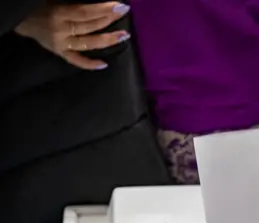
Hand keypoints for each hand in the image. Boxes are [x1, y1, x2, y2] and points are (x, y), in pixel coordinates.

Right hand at [14, 2, 130, 69]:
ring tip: (123, 36)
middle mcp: (61, 30)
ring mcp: (60, 44)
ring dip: (108, 40)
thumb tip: (100, 6)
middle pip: (90, 26)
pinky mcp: (59, 53)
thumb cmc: (39, 5)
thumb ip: (75, 5)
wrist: (19, 18)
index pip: (86, 12)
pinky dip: (89, 64)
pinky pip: (76, 61)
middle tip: (124, 14)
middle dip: (109, 20)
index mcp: (58, 13)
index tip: (121, 6)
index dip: (105, 9)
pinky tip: (104, 65)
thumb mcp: (55, 0)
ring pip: (88, 43)